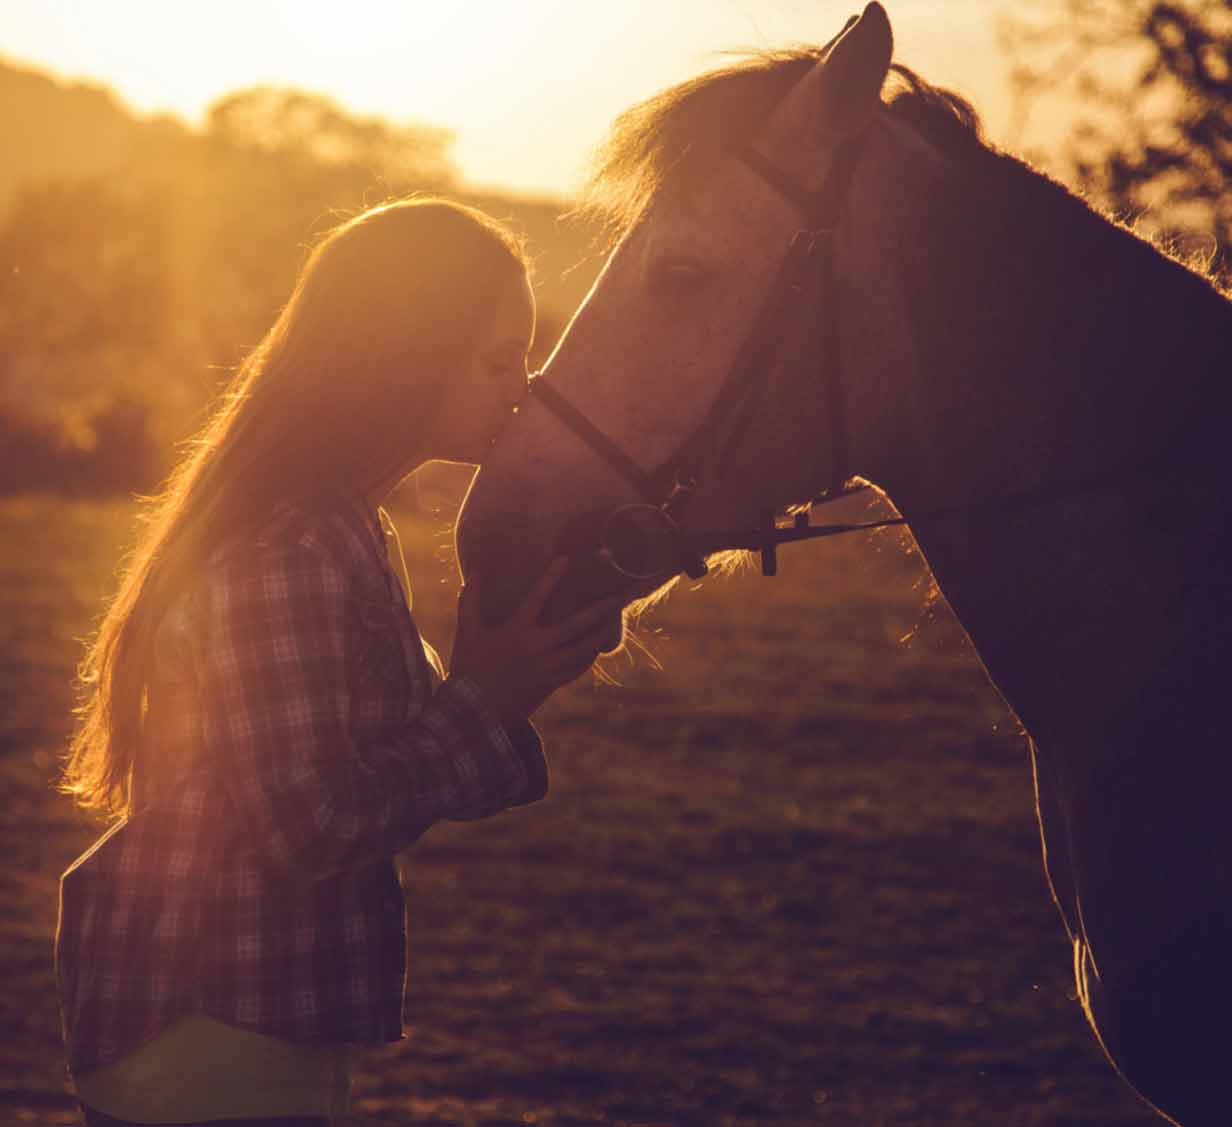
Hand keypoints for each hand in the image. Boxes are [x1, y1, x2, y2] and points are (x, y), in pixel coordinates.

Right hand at [451, 558, 622, 724]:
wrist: (474, 713)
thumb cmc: (468, 669)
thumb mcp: (467, 633)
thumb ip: (470, 601)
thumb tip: (475, 570)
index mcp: (515, 632)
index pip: (536, 597)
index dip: (550, 577)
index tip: (566, 558)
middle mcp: (536, 648)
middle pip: (575, 625)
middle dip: (599, 610)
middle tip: (619, 596)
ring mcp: (546, 668)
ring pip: (582, 649)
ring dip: (600, 633)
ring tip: (615, 618)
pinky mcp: (550, 683)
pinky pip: (577, 668)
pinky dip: (589, 655)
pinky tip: (597, 645)